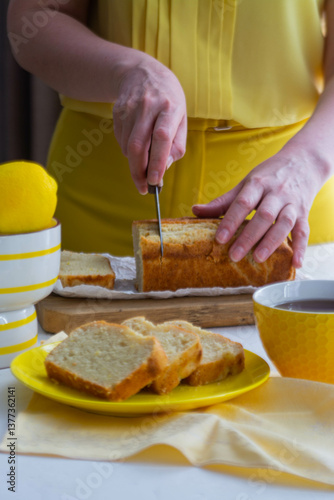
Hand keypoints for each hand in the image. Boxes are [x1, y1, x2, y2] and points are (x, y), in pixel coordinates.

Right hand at [113, 55, 186, 193]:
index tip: (155, 181)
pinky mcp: (117, 112)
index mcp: (170, 107)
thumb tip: (164, 168)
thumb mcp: (182, 118)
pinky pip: (121, 140)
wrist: (142, 72)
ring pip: (127, 146)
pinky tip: (137, 143)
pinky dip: (128, 150)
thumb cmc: (168, 100)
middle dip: (139, 171)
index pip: (162, 137)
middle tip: (143, 187)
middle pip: (138, 146)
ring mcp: (130, 108)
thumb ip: (177, 145)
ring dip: (134, 162)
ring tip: (144, 161)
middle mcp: (148, 106)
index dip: (157, 161)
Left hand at [192, 146, 327, 267]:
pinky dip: (301, 247)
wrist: (303, 161)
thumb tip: (195, 211)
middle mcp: (276, 193)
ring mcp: (292, 203)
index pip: (242, 203)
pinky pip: (304, 231)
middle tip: (234, 255)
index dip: (230, 221)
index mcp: (257, 184)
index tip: (219, 239)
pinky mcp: (305, 213)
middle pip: (263, 216)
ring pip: (283, 223)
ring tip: (259, 258)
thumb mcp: (246, 183)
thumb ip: (223, 201)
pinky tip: (296, 263)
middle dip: (248, 237)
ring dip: (272, 241)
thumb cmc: (269, 175)